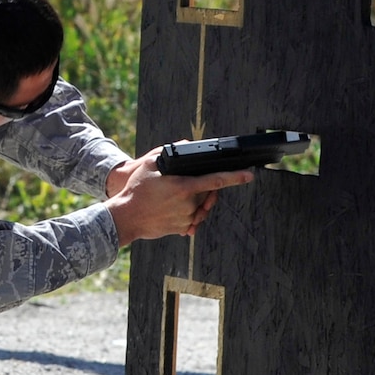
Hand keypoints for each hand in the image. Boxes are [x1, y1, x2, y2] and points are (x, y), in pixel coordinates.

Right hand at [103, 152, 251, 245]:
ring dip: (195, 199)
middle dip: (204, 186)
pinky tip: (172, 207)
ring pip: (201, 205)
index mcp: (184, 187)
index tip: (248, 175)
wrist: (125, 218)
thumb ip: (169, 153)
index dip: (235, 177)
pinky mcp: (183, 228)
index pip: (216, 180)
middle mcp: (189, 204)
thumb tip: (186, 146)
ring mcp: (187, 218)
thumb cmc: (136, 191)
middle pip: (208, 192)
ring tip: (175, 195)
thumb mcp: (149, 166)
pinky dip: (188, 211)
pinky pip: (193, 217)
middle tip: (186, 182)